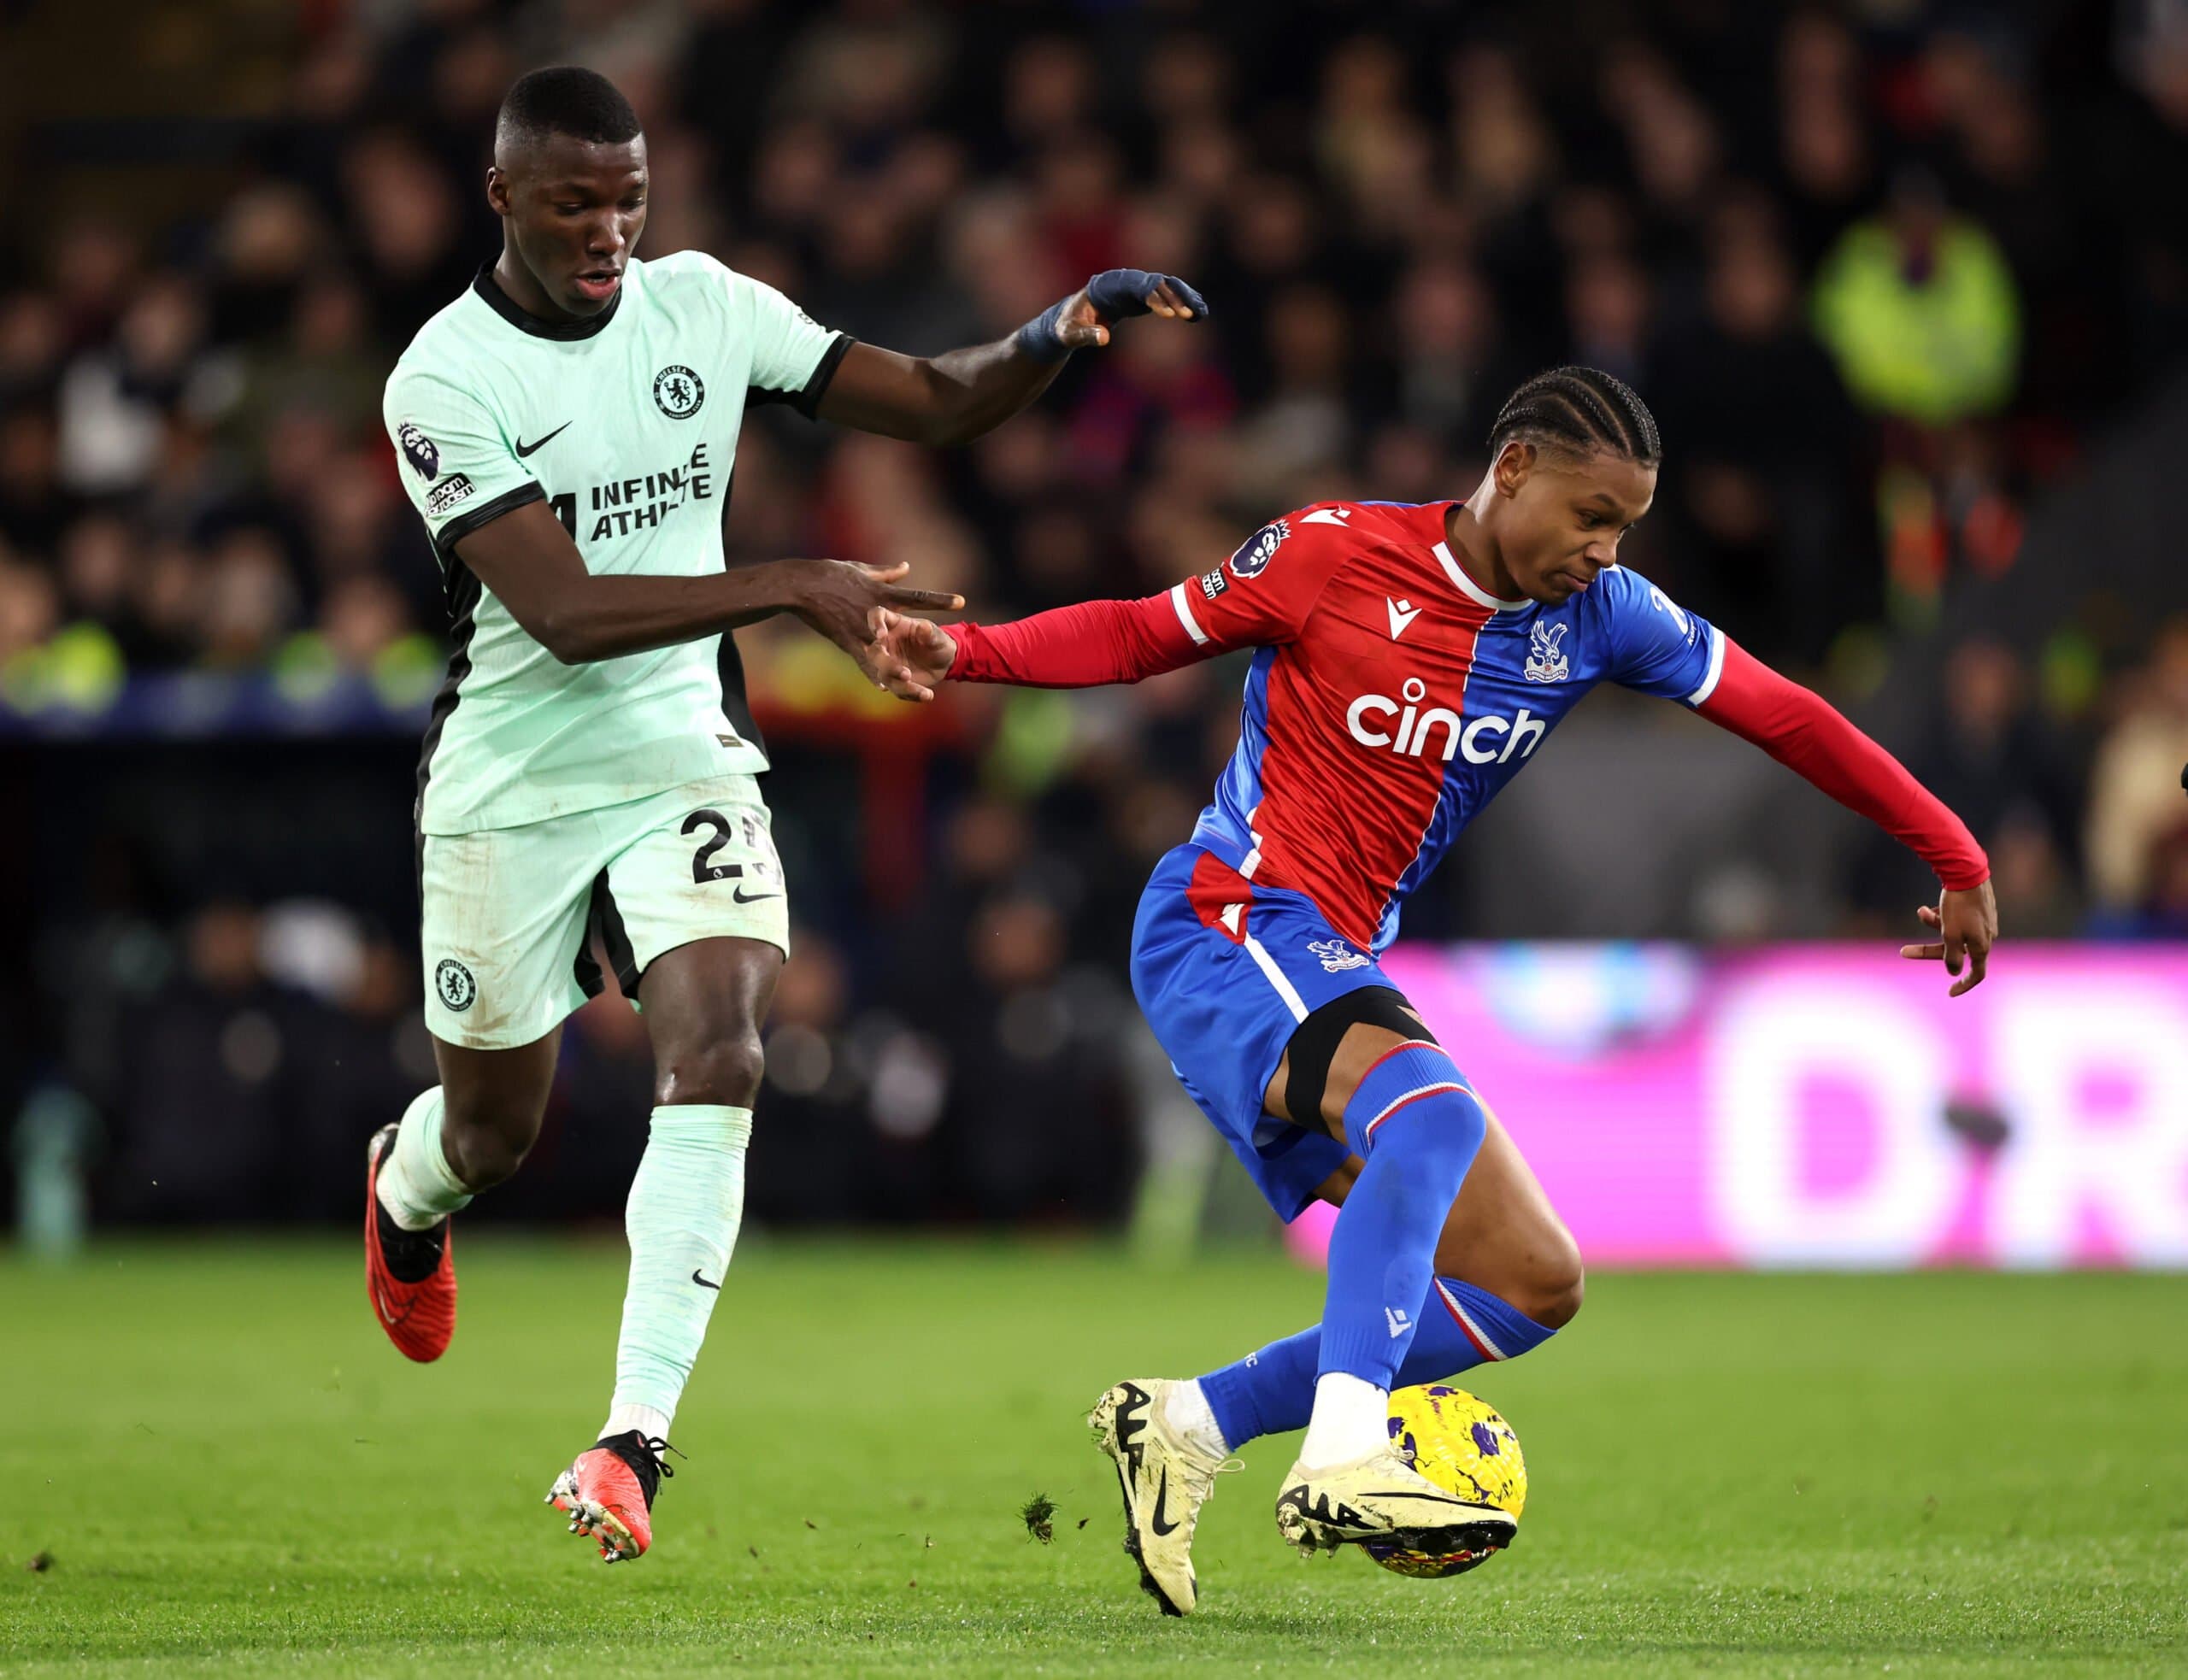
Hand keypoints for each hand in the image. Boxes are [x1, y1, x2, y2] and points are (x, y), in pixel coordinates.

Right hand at [783, 559, 961, 700]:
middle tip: (945, 647)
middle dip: (926, 635)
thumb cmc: (830, 573)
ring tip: (912, 677)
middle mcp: (875, 612)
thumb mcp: (861, 569)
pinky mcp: (845, 639)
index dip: (940, 600)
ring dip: (897, 663)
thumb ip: (886, 572)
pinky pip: (861, 659)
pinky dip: (871, 673)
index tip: (961, 602)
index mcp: (882, 593)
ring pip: (884, 649)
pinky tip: (882, 688)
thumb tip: (906, 567)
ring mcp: (860, 628)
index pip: (917, 597)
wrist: (800, 585)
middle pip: (907, 627)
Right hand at [871, 609, 957, 699]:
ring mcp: (888, 663)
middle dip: (887, 665)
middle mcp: (886, 644)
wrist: (945, 660)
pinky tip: (927, 695)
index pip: (876, 615)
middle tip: (906, 674)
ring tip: (924, 691)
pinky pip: (897, 690)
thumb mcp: (938, 636)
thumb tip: (924, 627)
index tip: (880, 635)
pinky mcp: (894, 680)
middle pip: (874, 653)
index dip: (874, 623)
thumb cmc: (937, 641)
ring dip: (901, 685)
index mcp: (894, 625)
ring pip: (884, 676)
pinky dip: (912, 694)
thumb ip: (930, 633)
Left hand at [1045, 269, 1209, 351]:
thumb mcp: (1069, 334)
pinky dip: (1182, 303)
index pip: (1136, 286)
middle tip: (1190, 315)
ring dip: (1184, 297)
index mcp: (1107, 285)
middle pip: (1156, 282)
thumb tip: (1103, 338)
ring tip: (1201, 313)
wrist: (1069, 322)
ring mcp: (1135, 287)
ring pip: (1166, 286)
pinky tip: (1199, 314)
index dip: (1154, 297)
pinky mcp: (1142, 297)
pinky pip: (1167, 296)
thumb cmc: (1066, 327)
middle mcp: (1124, 281)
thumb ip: (1083, 335)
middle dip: (1174, 297)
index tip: (1169, 315)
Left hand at [1899, 880, 1997, 996]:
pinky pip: (1954, 918)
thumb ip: (1952, 956)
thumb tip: (1953, 972)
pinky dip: (1941, 915)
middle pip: (1953, 951)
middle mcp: (1984, 936)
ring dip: (1933, 925)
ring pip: (1951, 932)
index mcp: (1982, 946)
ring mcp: (1981, 922)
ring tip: (1922, 912)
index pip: (1976, 974)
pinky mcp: (1975, 908)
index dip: (1964, 985)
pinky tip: (1930, 906)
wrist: (1966, 871)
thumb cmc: (1959, 906)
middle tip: (1902, 951)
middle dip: (1927, 950)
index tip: (1949, 993)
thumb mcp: (1951, 935)